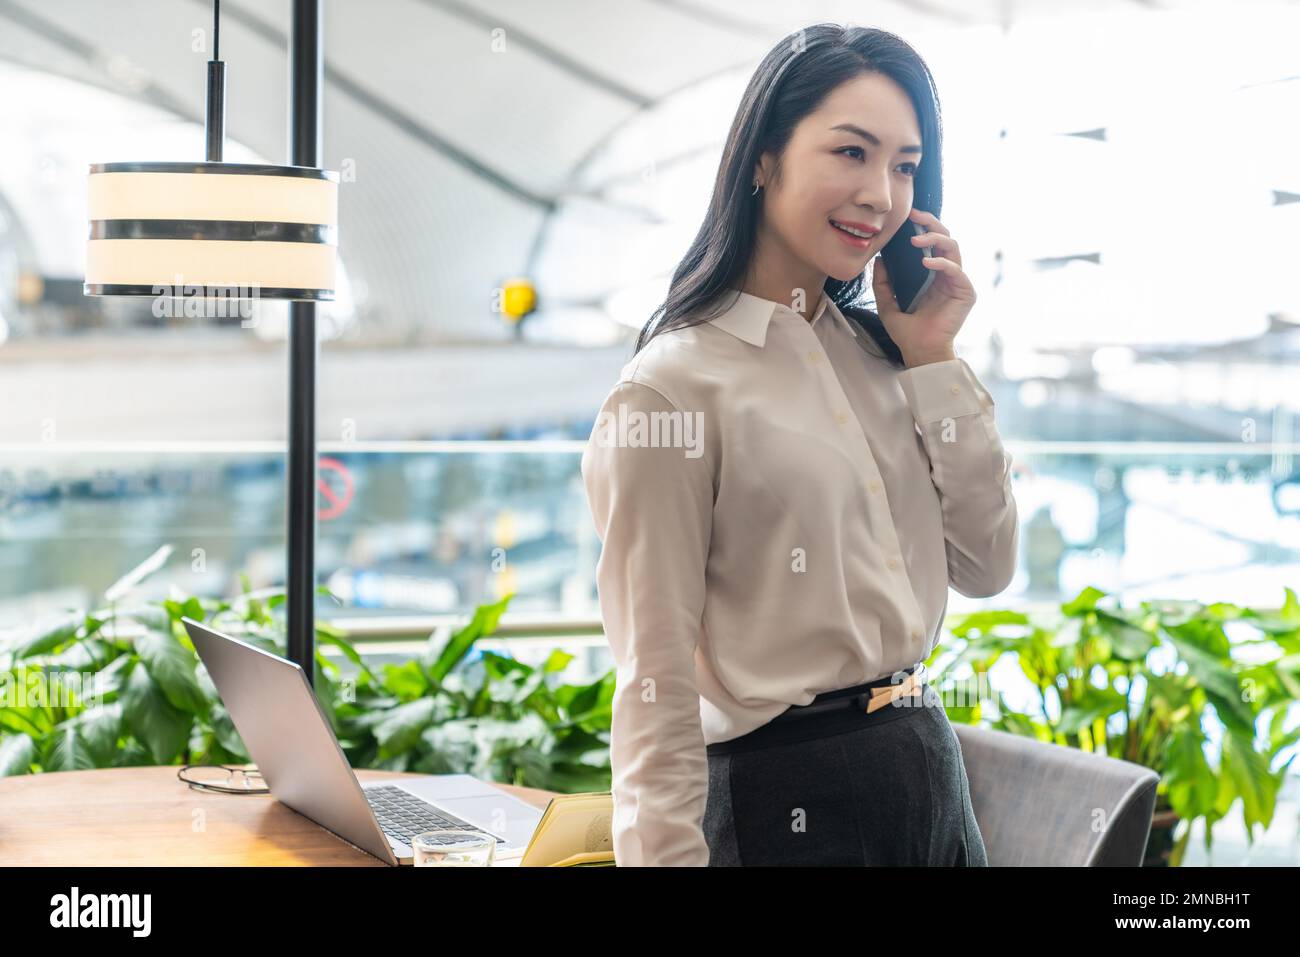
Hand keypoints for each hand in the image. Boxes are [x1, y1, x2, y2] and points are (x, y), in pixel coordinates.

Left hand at [871, 208, 975, 365]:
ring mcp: (957, 282)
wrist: (918, 350)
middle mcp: (946, 275)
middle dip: (932, 224)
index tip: (909, 217)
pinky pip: (956, 270)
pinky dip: (942, 263)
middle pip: (946, 239)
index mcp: (932, 274)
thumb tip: (879, 259)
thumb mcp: (886, 302)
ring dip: (935, 239)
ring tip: (916, 240)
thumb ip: (882, 282)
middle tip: (915, 217)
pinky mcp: (966, 292)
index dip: (924, 226)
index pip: (932, 243)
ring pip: (954, 248)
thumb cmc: (907, 330)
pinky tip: (926, 263)